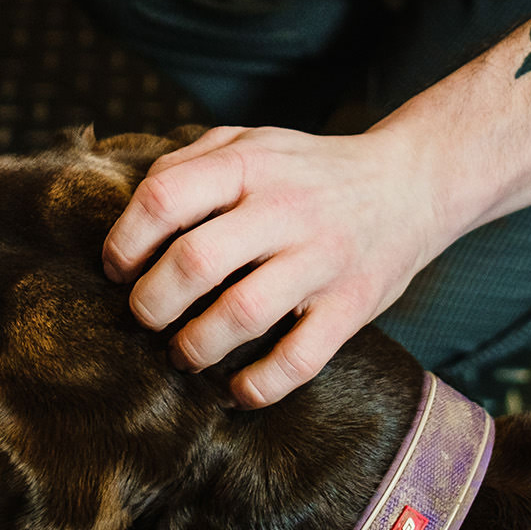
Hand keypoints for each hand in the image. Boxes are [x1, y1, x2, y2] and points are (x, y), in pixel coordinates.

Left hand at [101, 126, 454, 407]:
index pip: (164, 198)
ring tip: (184, 352)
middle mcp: (285, 208)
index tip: (119, 268)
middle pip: (193, 262)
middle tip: (147, 316)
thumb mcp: (251, 140)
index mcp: (250, 163)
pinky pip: (299, 359)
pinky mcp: (351, 305)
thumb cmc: (309, 170)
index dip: (125, 241)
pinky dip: (258, 386)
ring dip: (195, 346)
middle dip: (151, 303)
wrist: (411, 183)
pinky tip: (238, 389)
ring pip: (240, 314)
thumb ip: (190, 161)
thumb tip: (130, 209)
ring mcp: (320, 259)